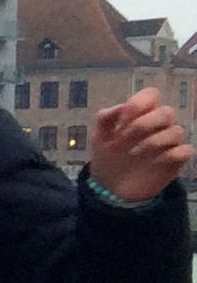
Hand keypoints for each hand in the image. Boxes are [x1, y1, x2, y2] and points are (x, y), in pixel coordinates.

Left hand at [86, 89, 192, 203]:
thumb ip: (104, 118)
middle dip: (144, 124)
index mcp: (141, 114)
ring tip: (133, 153)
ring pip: (177, 131)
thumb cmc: (107, 157)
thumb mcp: (98, 137)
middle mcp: (159, 125)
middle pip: (167, 112)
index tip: (123, 120)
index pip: (151, 94)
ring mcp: (169, 142)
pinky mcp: (176, 160)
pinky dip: (170, 154)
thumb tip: (120, 107)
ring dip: (153, 141)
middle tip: (124, 138)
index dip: (139, 103)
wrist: (110, 187)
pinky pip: (185, 150)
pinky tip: (153, 162)